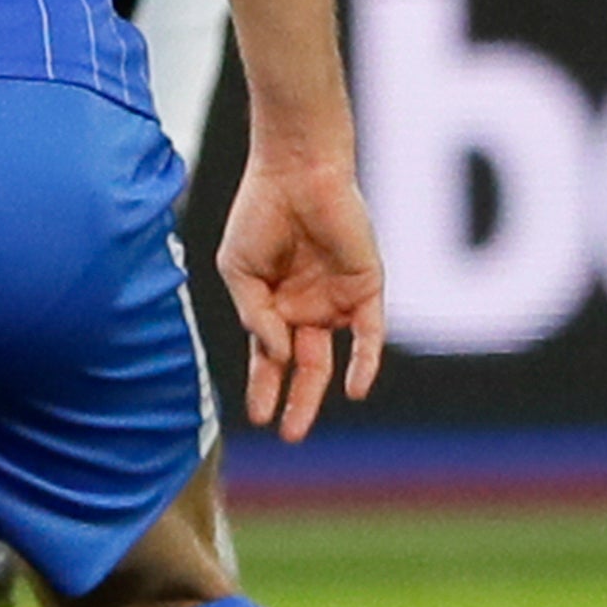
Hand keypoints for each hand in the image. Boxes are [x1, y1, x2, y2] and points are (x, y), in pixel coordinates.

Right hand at [215, 137, 385, 441]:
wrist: (296, 173)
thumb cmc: (260, 215)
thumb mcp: (238, 269)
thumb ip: (254, 314)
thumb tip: (276, 354)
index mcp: (273, 302)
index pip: (268, 354)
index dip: (262, 385)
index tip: (254, 417)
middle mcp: (306, 306)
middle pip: (301, 364)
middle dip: (292, 399)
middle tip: (286, 433)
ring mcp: (336, 299)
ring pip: (328, 357)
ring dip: (316, 390)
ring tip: (298, 423)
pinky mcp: (365, 288)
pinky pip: (368, 334)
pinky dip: (363, 362)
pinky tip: (354, 389)